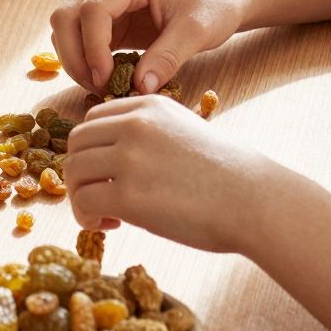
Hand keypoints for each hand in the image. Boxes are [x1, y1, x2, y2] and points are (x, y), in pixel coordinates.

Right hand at [50, 0, 249, 94]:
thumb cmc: (214, 5)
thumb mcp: (197, 32)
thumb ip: (167, 58)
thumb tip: (137, 88)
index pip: (93, 8)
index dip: (93, 47)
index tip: (106, 79)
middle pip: (66, 14)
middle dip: (74, 55)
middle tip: (97, 86)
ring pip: (65, 26)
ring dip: (74, 59)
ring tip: (101, 85)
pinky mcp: (106, 17)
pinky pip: (79, 37)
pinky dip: (84, 59)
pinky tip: (105, 78)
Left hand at [64, 93, 272, 255]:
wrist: (256, 201)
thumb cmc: (228, 175)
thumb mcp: (185, 131)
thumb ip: (148, 134)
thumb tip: (112, 157)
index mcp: (148, 106)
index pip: (93, 120)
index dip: (93, 150)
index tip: (110, 173)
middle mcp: (134, 125)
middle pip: (76, 144)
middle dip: (82, 173)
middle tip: (103, 197)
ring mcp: (129, 158)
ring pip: (74, 173)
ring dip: (82, 197)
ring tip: (107, 215)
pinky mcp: (128, 195)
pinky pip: (84, 202)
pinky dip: (87, 217)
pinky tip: (113, 225)